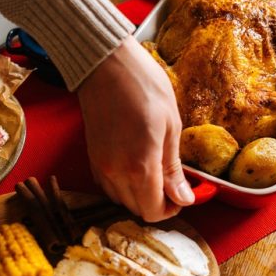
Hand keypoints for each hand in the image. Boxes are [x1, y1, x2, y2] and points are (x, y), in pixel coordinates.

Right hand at [77, 35, 192, 221]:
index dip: (171, 209)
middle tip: (172, 182)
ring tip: (154, 170)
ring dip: (139, 194)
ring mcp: (100, 165)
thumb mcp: (171, 125)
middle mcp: (116, 172)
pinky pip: (108, 185)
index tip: (181, 194)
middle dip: (156, 202)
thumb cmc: (143, 87)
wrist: (106, 64)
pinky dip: (123, 184)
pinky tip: (135, 165)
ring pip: (121, 199)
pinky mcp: (92, 156)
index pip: (153, 212)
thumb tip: (184, 198)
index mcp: (140, 166)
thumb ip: (173, 168)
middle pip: (137, 209)